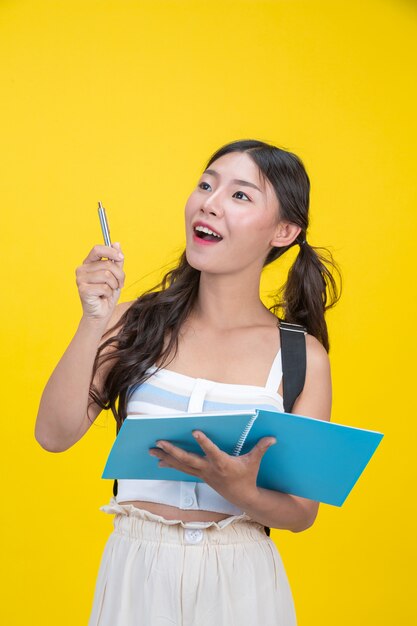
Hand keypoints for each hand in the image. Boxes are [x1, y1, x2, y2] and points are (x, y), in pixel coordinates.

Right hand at [75, 243, 124, 321]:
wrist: (100, 313)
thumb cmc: (107, 294)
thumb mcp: (115, 275)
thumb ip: (116, 260)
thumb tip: (117, 243)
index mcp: (88, 263)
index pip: (97, 249)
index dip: (111, 251)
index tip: (121, 257)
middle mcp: (82, 269)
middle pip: (107, 264)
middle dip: (119, 275)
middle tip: (119, 284)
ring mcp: (80, 279)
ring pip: (107, 275)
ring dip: (114, 285)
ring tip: (110, 291)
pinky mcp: (83, 290)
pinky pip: (104, 287)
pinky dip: (108, 293)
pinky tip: (103, 297)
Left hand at [149, 431, 276, 508]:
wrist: (243, 497)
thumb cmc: (248, 477)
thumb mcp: (254, 461)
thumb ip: (261, 448)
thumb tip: (273, 437)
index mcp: (223, 464)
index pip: (212, 451)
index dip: (204, 442)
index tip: (195, 431)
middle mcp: (209, 469)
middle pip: (187, 460)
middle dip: (172, 451)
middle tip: (159, 442)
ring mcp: (202, 473)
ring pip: (180, 465)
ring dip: (165, 457)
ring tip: (152, 451)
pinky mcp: (199, 475)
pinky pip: (182, 469)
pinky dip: (170, 464)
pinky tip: (159, 461)